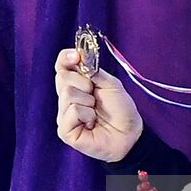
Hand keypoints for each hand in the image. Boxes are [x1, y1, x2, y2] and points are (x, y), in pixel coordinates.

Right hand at [54, 48, 143, 162]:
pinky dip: (86, 114)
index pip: (61, 66)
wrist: (130, 134)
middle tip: (95, 94)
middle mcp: (66, 98)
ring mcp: (64, 114)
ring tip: (95, 112)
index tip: (76, 56)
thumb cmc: (120, 110)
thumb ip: (93, 70)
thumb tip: (78, 58)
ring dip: (88, 101)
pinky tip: (91, 123)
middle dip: (84, 82)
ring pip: (68, 94)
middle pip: (62, 77)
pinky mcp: (64, 130)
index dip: (65, 58)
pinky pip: (72, 111)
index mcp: (76, 84)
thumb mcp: (111, 84)